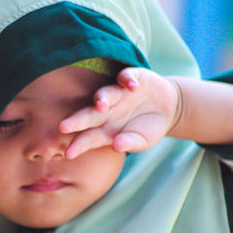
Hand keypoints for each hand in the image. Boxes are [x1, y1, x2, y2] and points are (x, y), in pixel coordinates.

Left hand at [59, 67, 180, 158]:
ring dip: (102, 98)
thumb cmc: (148, 128)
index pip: (88, 137)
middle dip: (77, 120)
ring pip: (106, 93)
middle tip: (63, 126)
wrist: (168, 107)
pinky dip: (129, 81)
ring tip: (101, 106)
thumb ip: (130, 143)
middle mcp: (107, 110)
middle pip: (89, 115)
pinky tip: (133, 87)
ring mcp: (119, 93)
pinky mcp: (132, 78)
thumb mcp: (143, 140)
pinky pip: (127, 77)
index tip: (68, 154)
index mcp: (106, 128)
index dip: (79, 144)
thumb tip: (117, 145)